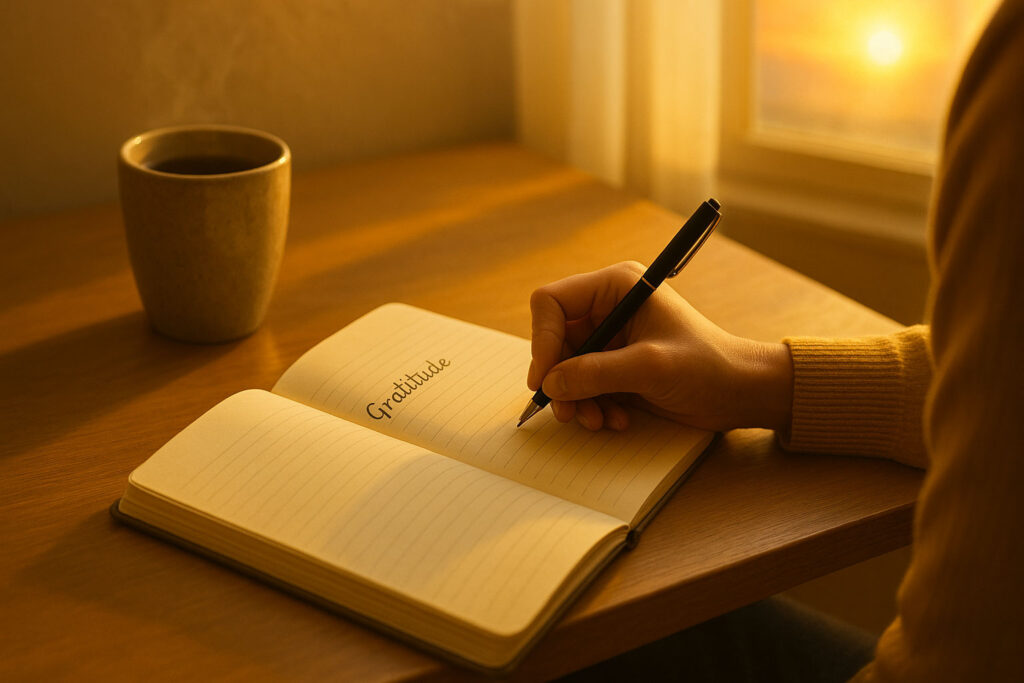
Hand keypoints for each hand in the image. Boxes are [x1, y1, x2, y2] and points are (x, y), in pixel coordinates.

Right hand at [528, 261, 792, 431]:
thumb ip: (595, 373)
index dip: (542, 340)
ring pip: (566, 367)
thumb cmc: (708, 367)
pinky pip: (584, 385)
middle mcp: (609, 307)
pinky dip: (592, 405)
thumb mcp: (649, 367)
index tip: (545, 379)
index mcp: (617, 287)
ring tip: (597, 420)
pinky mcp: (617, 365)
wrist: (742, 393)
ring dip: (577, 398)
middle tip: (568, 411)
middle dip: (560, 378)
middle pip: (555, 340)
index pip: (552, 303)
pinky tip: (616, 418)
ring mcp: (612, 338)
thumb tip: (550, 383)